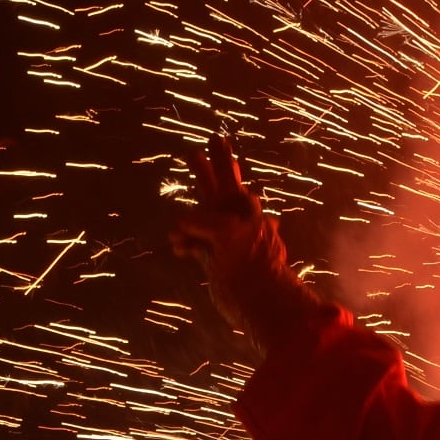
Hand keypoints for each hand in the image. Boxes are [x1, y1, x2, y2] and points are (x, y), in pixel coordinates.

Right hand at [168, 133, 319, 342]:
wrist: (259, 300)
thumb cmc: (248, 262)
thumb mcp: (225, 232)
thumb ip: (203, 221)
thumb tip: (181, 225)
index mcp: (241, 206)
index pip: (226, 175)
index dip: (220, 158)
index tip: (217, 139)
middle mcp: (233, 218)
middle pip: (215, 187)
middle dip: (206, 170)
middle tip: (199, 150)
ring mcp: (223, 238)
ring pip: (201, 218)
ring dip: (188, 218)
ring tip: (182, 211)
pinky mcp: (214, 258)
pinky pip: (194, 243)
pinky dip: (184, 243)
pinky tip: (179, 249)